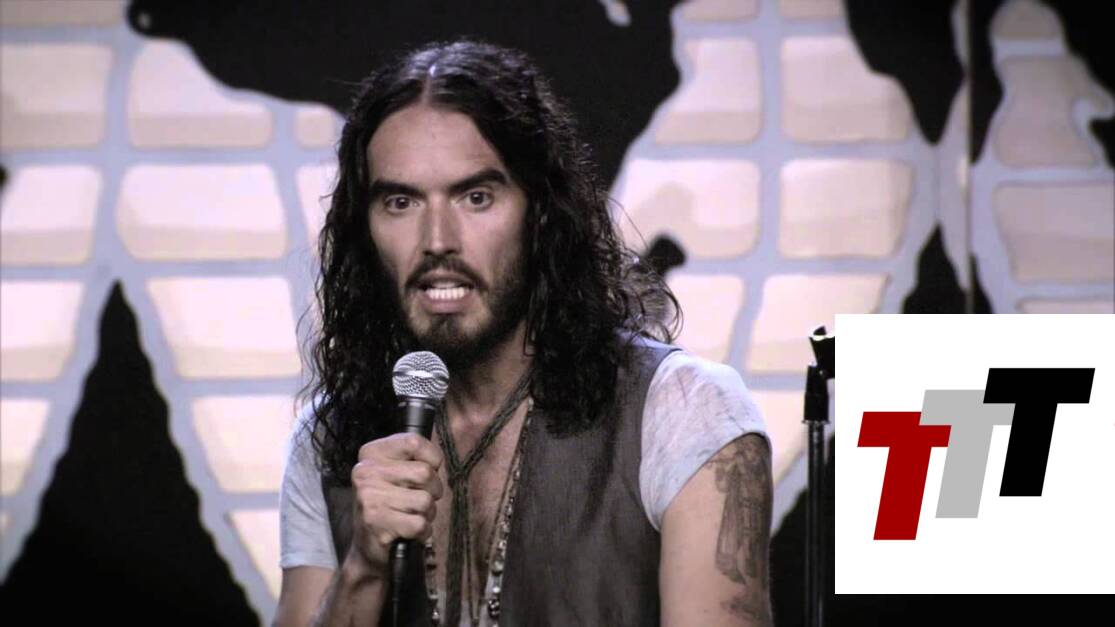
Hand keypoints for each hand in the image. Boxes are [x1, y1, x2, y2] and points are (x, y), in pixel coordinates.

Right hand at [346, 432, 444, 575]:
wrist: (368, 546)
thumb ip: (415, 458)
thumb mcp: (396, 472)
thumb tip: (436, 461)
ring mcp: (369, 497)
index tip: (428, 470)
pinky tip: (408, 531)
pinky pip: (419, 524)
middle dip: (433, 490)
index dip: (432, 458)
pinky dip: (422, 531)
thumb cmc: (390, 504)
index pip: (414, 442)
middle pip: (425, 473)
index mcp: (371, 453)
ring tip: (411, 515)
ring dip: (427, 513)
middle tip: (419, 500)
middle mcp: (366, 471)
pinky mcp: (376, 522)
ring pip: (425, 500)